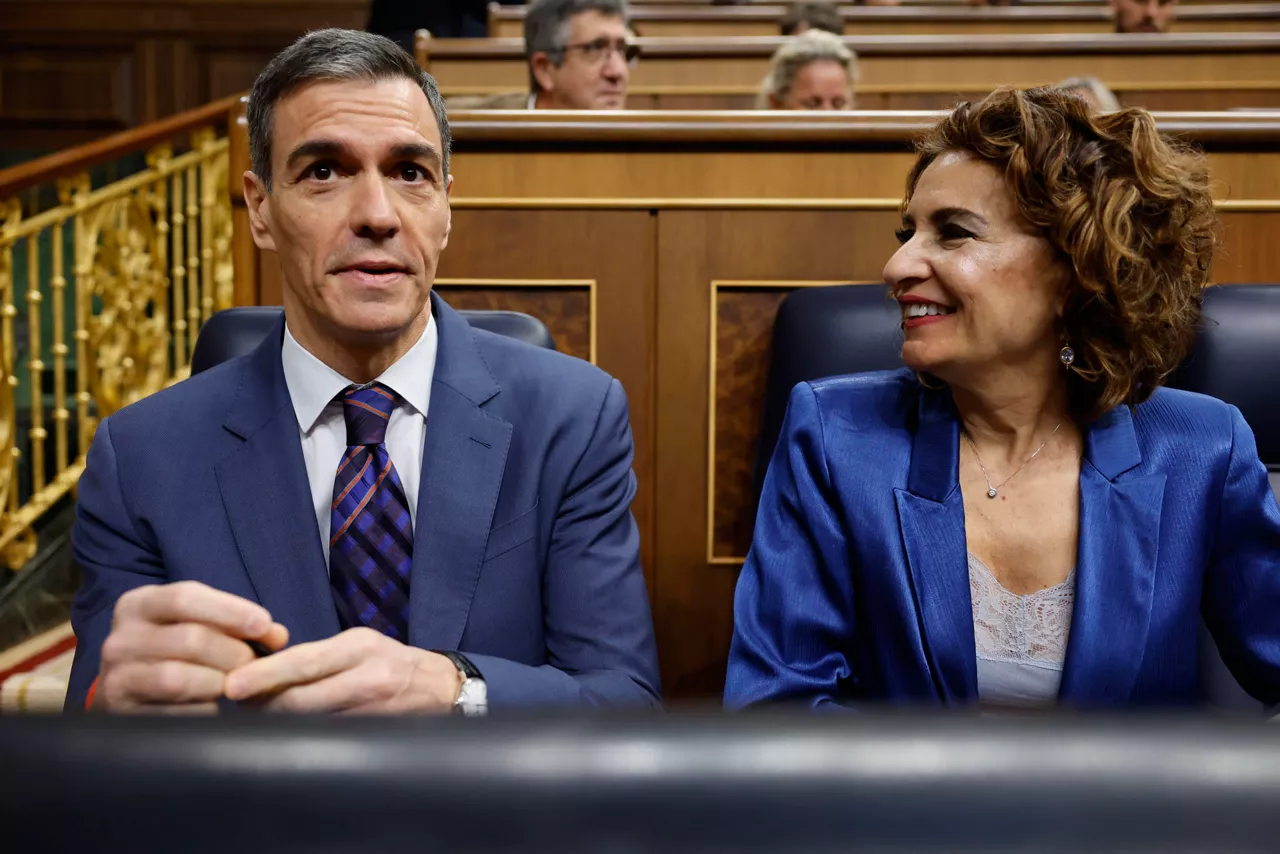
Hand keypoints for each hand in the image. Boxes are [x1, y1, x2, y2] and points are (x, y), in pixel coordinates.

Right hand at [97, 581, 288, 712]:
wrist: (130, 694)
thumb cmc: (176, 652)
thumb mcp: (198, 626)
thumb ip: (236, 624)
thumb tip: (277, 636)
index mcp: (138, 604)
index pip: (186, 597)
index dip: (230, 611)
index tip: (263, 626)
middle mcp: (120, 638)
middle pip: (190, 639)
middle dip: (234, 653)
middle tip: (254, 664)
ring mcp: (116, 677)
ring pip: (178, 678)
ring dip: (219, 683)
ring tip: (234, 685)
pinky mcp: (121, 713)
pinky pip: (172, 714)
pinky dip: (202, 710)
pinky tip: (214, 707)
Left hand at [222, 627, 462, 713]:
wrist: (443, 688)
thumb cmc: (391, 662)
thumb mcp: (359, 645)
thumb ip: (318, 656)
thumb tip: (263, 670)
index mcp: (359, 647)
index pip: (304, 661)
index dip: (266, 675)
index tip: (233, 685)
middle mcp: (367, 677)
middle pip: (300, 700)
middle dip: (261, 705)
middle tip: (236, 705)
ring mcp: (371, 710)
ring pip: (309, 723)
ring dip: (276, 723)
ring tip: (255, 719)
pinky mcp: (373, 734)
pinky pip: (327, 738)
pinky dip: (302, 736)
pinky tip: (288, 734)